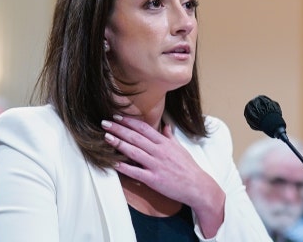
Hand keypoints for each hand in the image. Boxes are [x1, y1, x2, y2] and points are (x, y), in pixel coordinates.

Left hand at [101, 115, 223, 212]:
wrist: (198, 186)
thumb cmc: (189, 167)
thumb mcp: (180, 149)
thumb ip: (170, 137)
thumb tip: (166, 126)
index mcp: (165, 143)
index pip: (144, 128)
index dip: (130, 122)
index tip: (118, 116)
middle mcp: (159, 151)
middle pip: (136, 137)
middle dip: (119, 129)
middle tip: (105, 122)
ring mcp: (156, 165)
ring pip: (134, 151)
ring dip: (118, 143)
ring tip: (106, 137)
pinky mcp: (154, 179)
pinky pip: (136, 171)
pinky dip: (124, 167)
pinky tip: (113, 162)